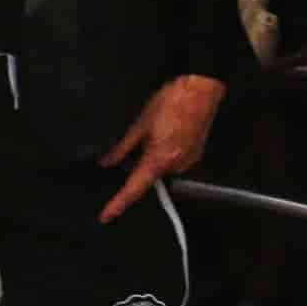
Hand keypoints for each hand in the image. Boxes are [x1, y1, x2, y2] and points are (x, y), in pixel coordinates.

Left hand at [99, 74, 226, 221]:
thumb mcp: (140, 124)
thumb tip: (107, 163)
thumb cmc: (170, 103)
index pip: (135, 188)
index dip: (119, 203)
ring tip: (154, 130)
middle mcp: (177, 165)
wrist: (200, 90)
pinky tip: (164, 133)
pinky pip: (173, 161)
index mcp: (160, 159)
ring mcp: (189, 160)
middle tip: (138, 141)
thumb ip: (123, 148)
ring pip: (161, 168)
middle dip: (138, 167)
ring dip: (151, 158)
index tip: (106, 216)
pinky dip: (163, 153)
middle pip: (149, 177)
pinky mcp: (195, 154)